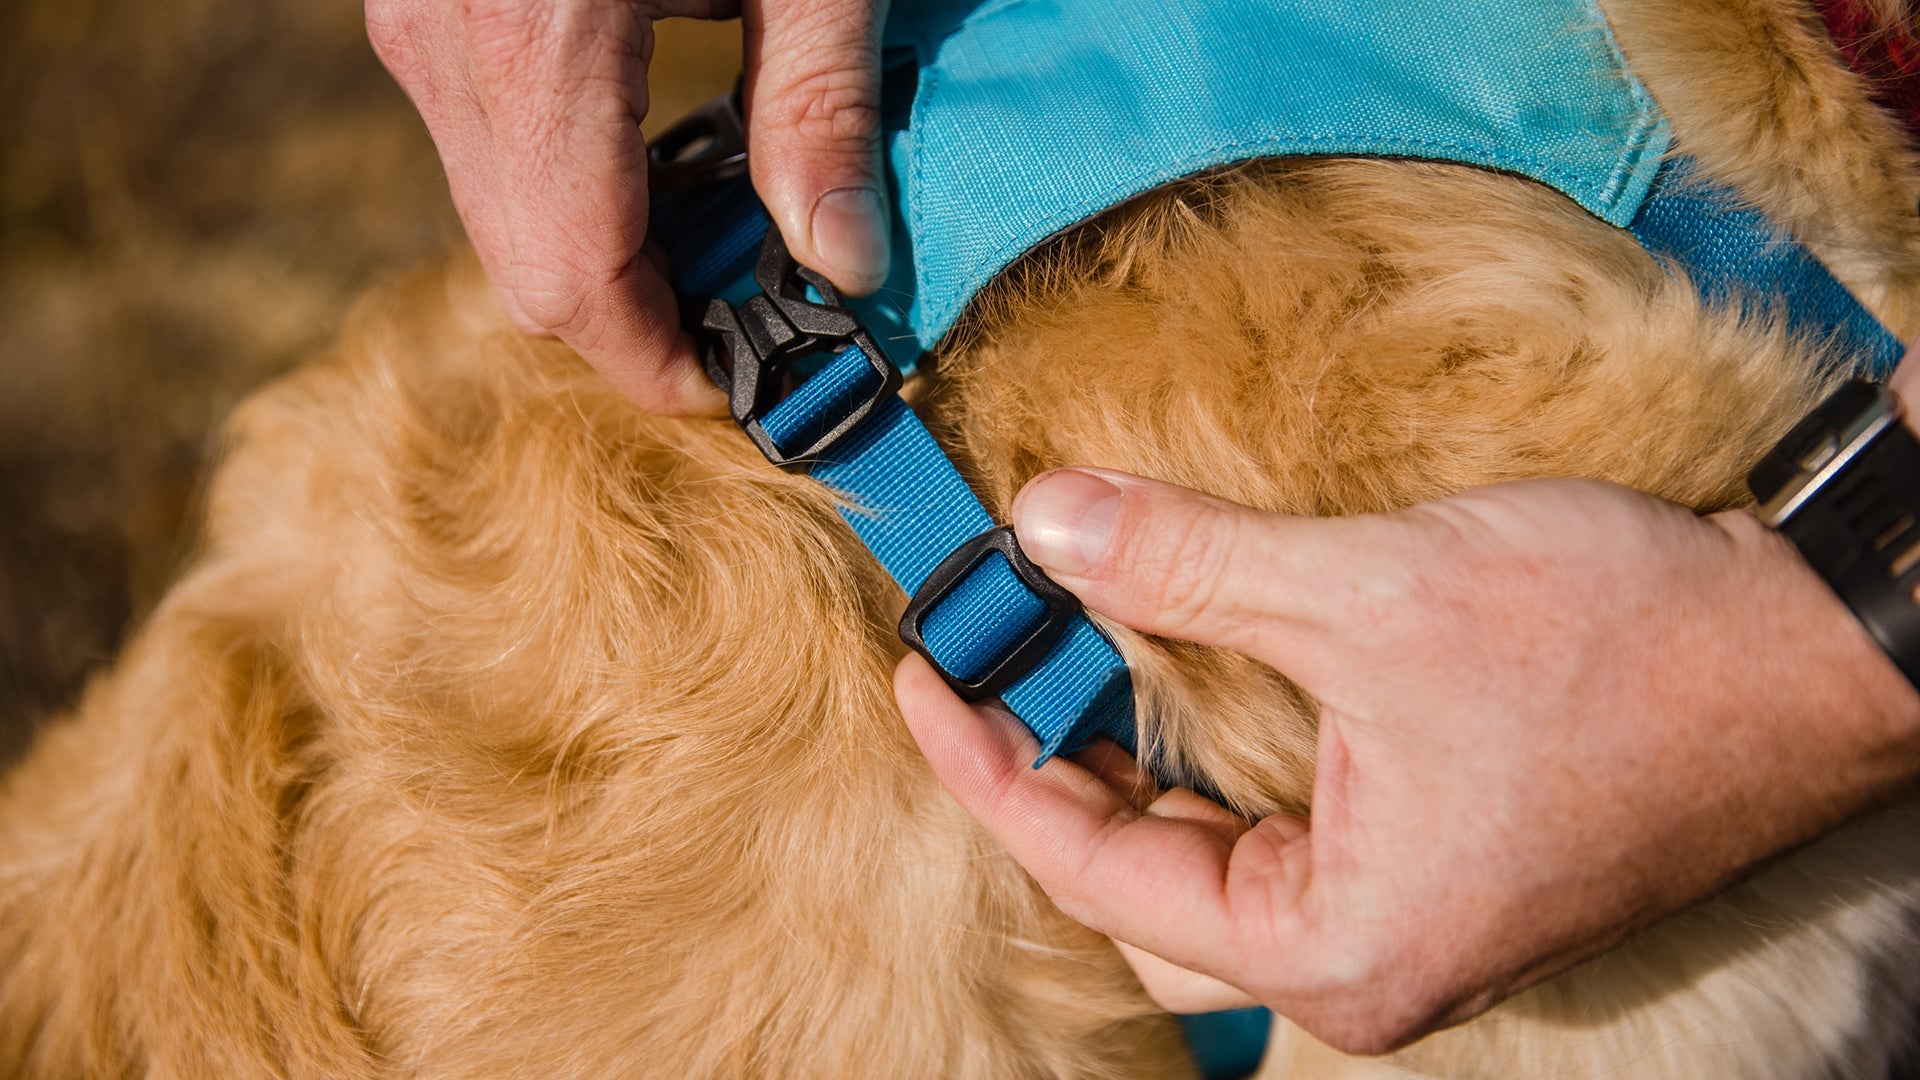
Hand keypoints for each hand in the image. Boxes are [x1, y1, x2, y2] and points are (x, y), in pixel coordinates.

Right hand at [367, 0, 890, 412]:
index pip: (570, 279)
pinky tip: (662, 145)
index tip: (739, 389)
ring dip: (604, 250)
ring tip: (726, 231)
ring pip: (500, 207)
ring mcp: (418, 17)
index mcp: (538, 42)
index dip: (652, 363)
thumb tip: (844, 266)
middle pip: (525, 264)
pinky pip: (488, 136)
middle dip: (636, 319)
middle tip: (755, 321)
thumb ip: (817, 109)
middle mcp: (447, 43)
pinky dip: (571, 177)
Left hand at [896, 462, 1919, 1052]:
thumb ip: (1187, 564)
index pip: (1093, 872)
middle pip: (1141, 894)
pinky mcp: (1445, 866)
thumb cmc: (1621, 641)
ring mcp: (1411, 921)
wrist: (1818, 648)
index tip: (919, 679)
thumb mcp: (1370, 591)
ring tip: (1056, 673)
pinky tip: (1177, 691)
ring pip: (1209, 870)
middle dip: (1050, 784)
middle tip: (982, 674)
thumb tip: (1039, 522)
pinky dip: (1213, 770)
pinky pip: (1281, 842)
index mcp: (1335, 947)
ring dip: (1129, 773)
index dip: (986, 770)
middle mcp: (1367, 964)